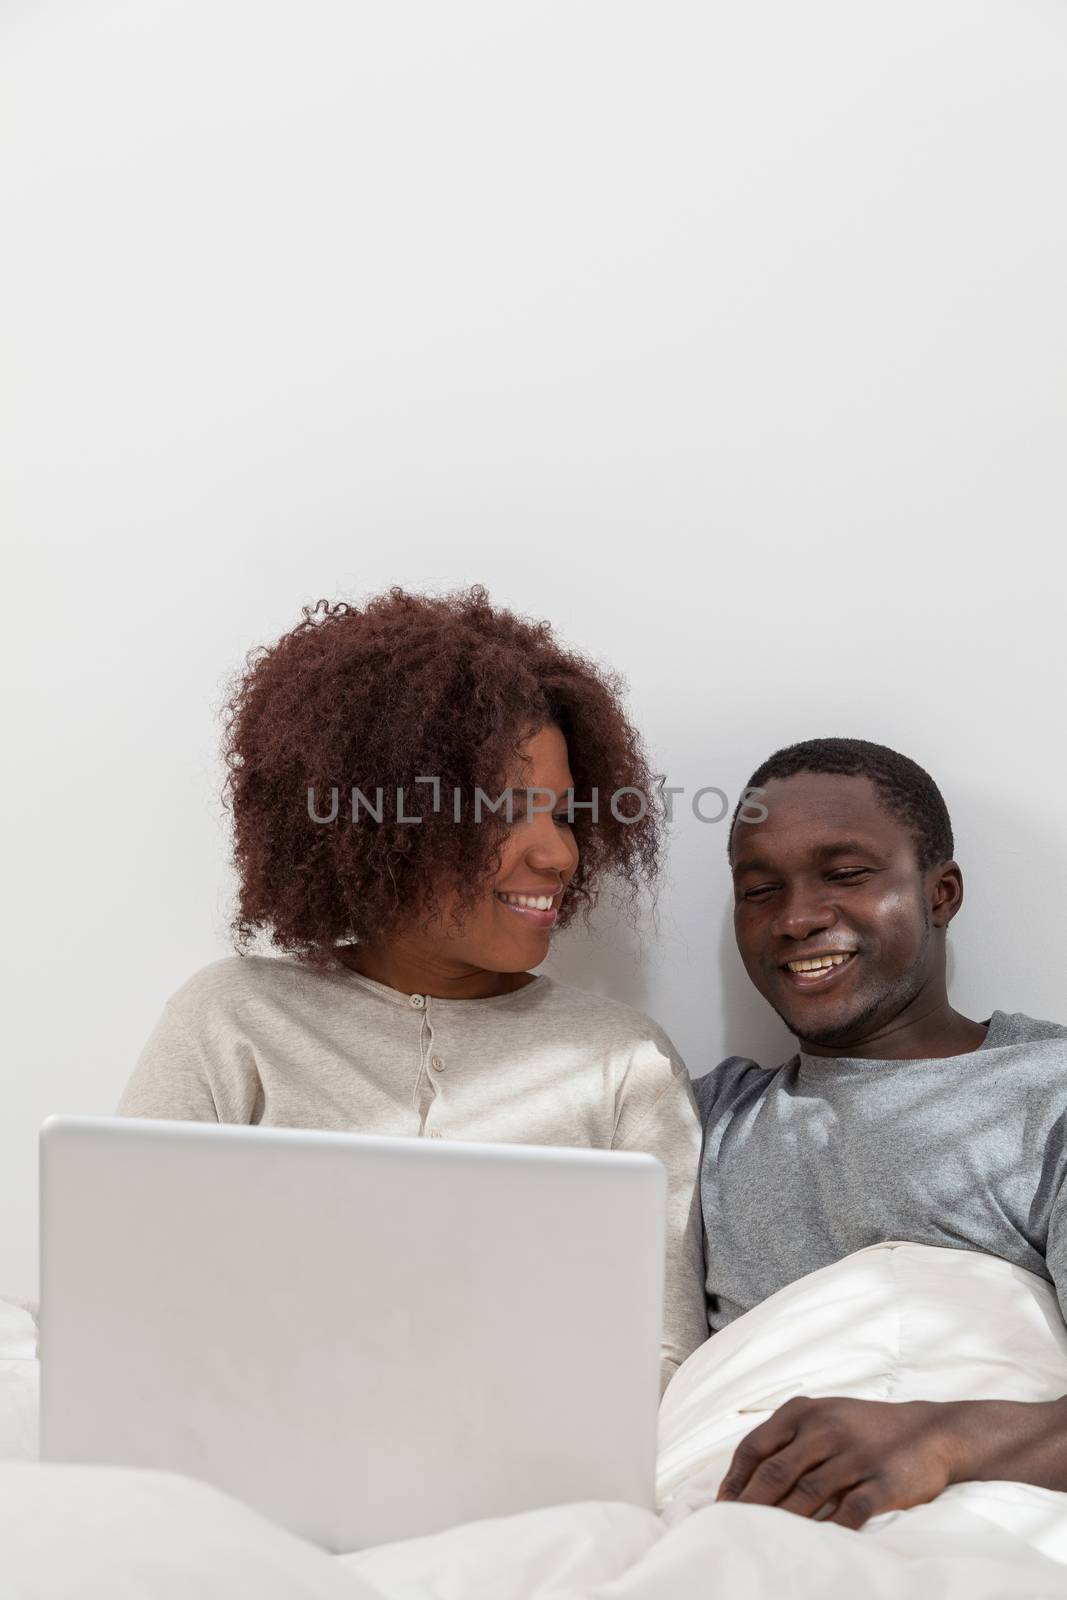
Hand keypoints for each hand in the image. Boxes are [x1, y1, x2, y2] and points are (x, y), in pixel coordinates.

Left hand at [716, 1395, 965, 1529]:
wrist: (931, 1430)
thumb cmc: (865, 1428)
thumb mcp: (823, 1416)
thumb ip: (787, 1438)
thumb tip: (745, 1477)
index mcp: (804, 1412)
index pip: (755, 1446)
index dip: (734, 1480)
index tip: (721, 1507)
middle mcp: (826, 1429)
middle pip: (775, 1472)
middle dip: (749, 1506)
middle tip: (731, 1531)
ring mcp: (855, 1455)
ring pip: (807, 1494)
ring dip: (781, 1522)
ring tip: (762, 1543)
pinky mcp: (883, 1482)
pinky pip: (850, 1512)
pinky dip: (828, 1531)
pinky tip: (813, 1547)